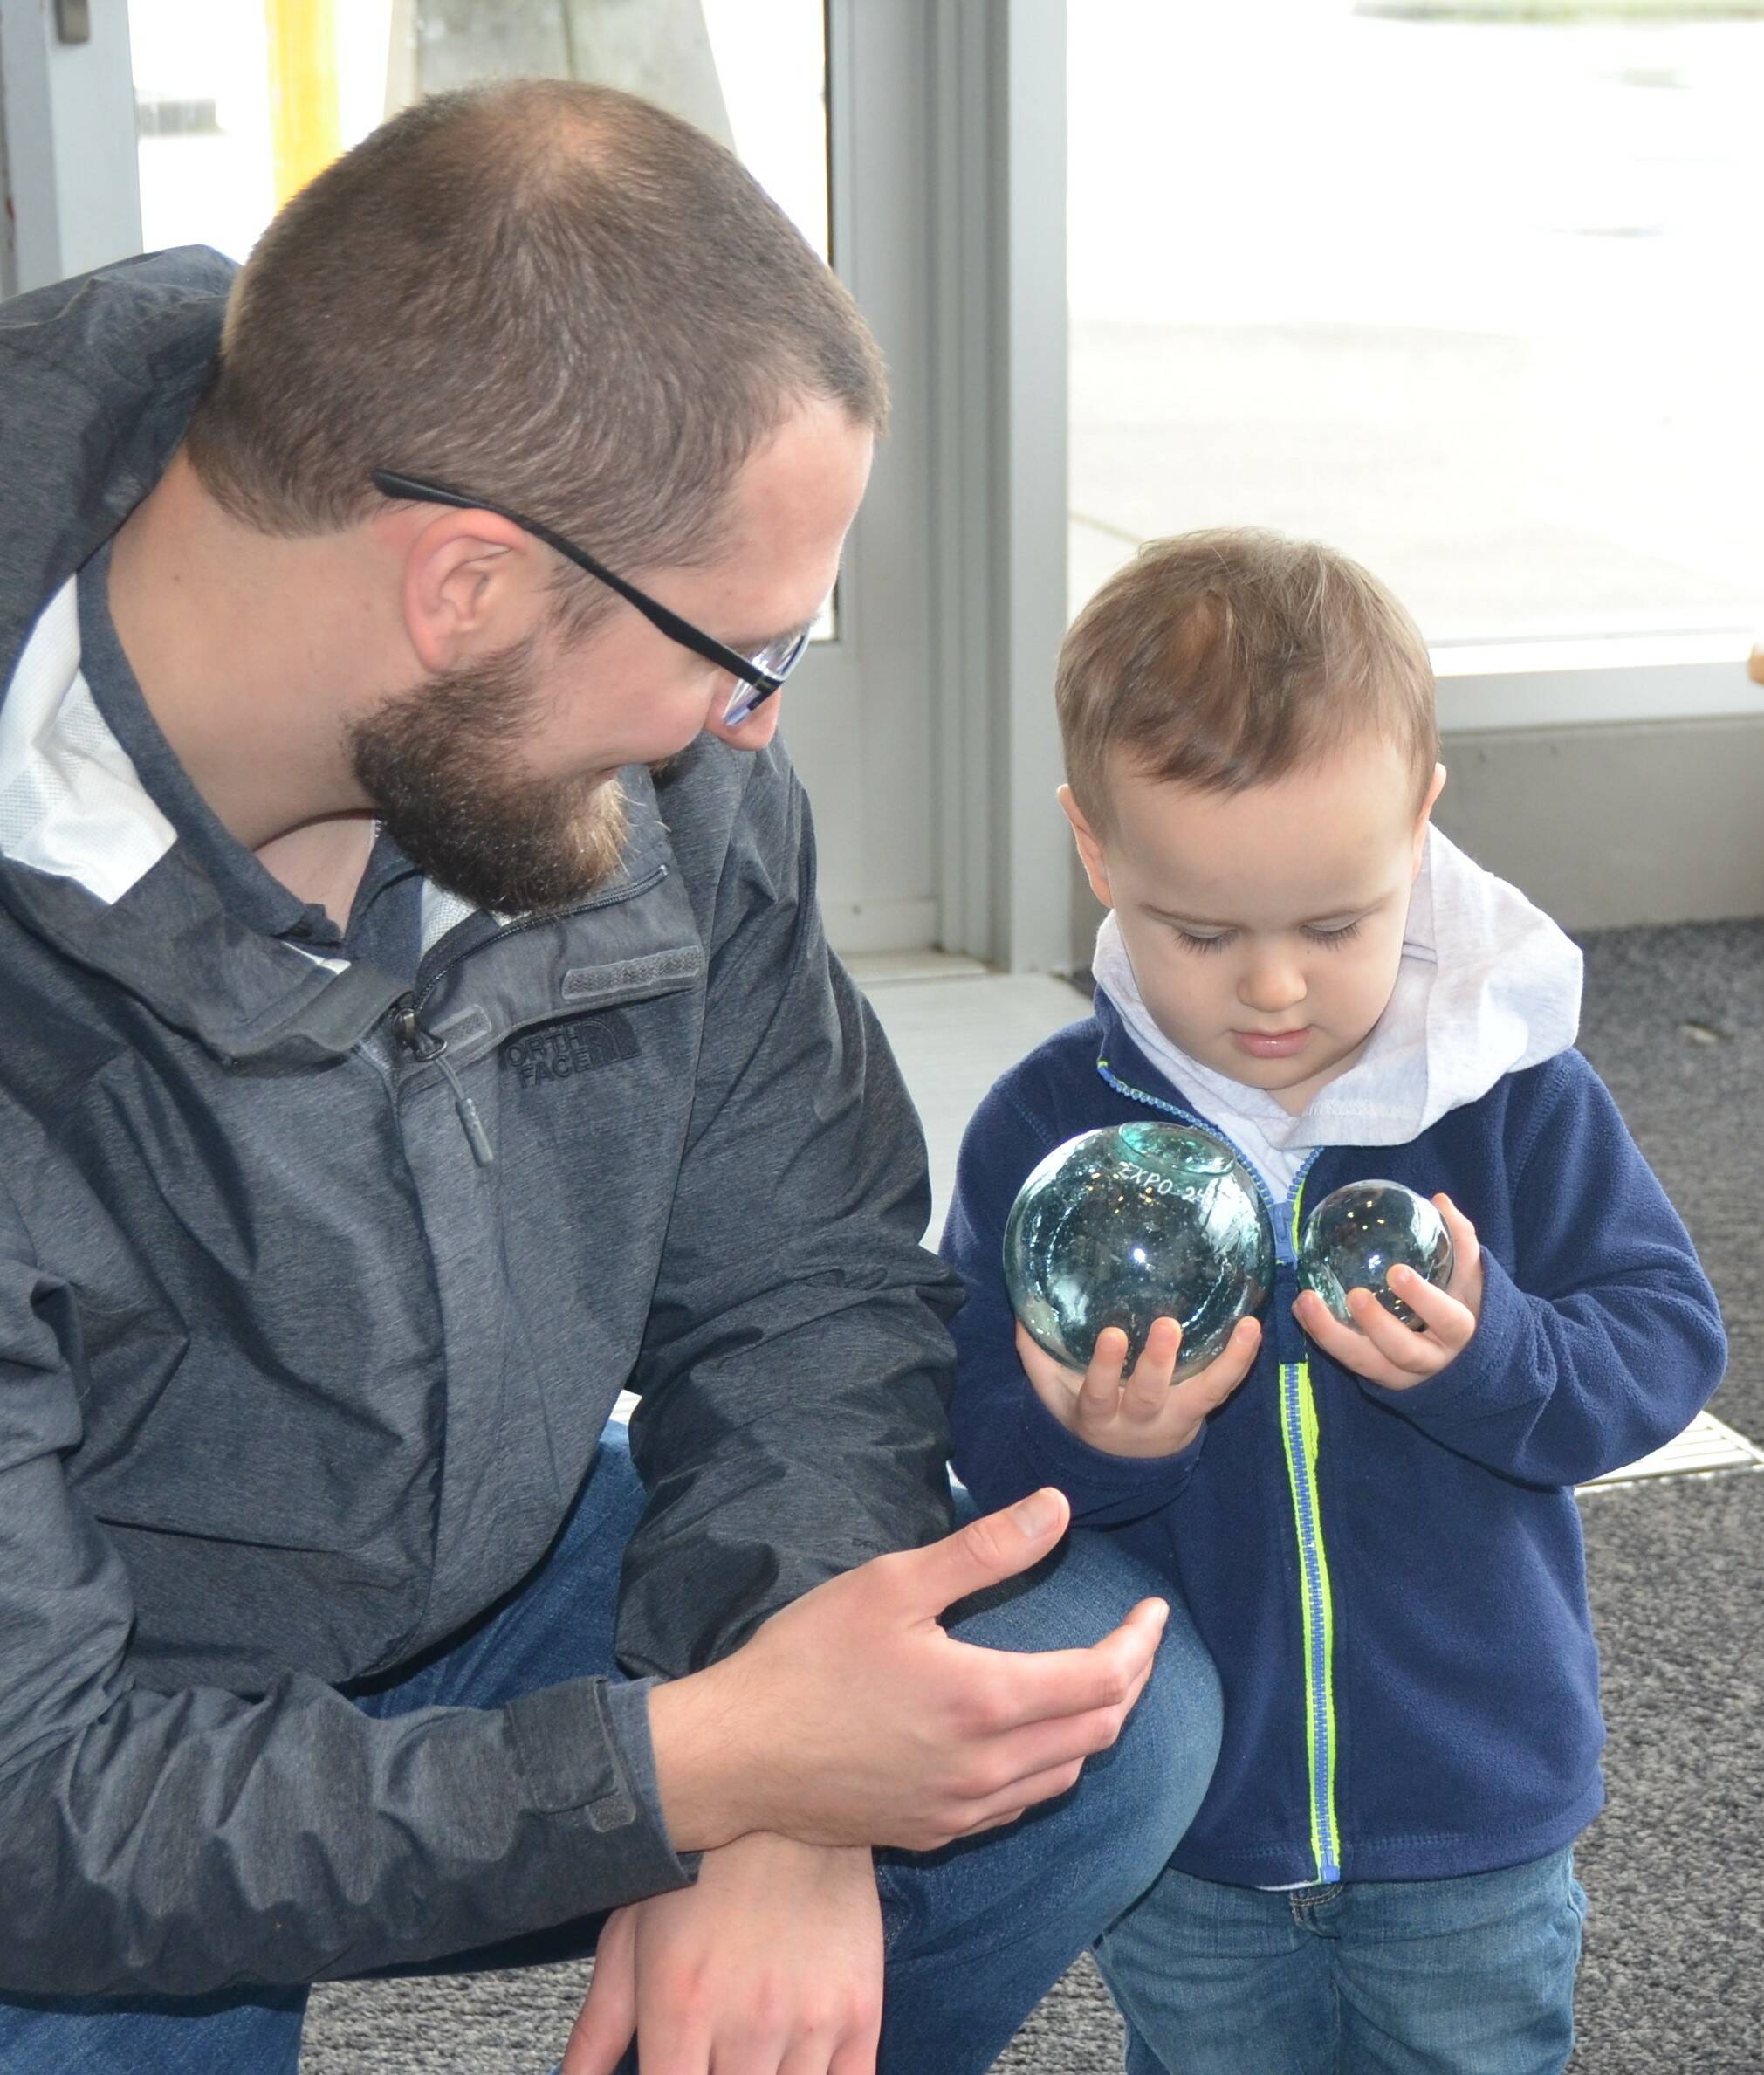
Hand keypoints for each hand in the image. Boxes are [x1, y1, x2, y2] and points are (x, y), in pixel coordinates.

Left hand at [562, 1835, 881, 2074]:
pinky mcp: (861, 2011)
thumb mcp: (629, 1935)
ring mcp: (811, 2021)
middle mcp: (748, 2024)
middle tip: (711, 2056)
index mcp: (681, 2009)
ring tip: (748, 2057)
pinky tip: (794, 2067)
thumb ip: (596, 2029)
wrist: (787, 1794)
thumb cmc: (698, 1866)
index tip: (673, 2070)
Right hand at [647, 1487, 1168, 1854]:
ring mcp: (962, 1809)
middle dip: (1130, 1681)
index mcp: (987, 1701)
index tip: (1154, 1610)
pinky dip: (1049, 1764)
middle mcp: (988, 1768)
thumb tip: (1058, 1508)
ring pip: (1065, 1773)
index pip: (1105, 1679)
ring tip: (1095, 1680)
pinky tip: (1030, 1734)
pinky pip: (1021, 1803)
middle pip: (1100, 1731)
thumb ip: (985, 1548)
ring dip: (1094, 1726)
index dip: (1141, 1643)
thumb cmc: (807, 1659)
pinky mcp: (934, 1832)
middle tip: (1135, 1639)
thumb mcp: (894, 1583)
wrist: (737, 1756)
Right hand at [1014, 1315, 1259, 1458]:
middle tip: (1168, 1325)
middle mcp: (1137, 1420)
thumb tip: (1022, 1306)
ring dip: (1224, 1363)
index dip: (1104, 1367)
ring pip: (1201, 1395)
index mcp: (1097, 1415)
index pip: (1098, 1393)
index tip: (1111, 1334)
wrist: (1117, 1466)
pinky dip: (1242, 1360)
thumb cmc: (1081, 1414)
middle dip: (1158, 1362)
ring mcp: (1173, 1418)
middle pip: (1149, 1394)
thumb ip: (1035, 1353)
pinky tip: (1254, 1327)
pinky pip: (1224, 1389)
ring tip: (1243, 1327)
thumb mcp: (1051, 1394)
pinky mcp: (1198, 1411)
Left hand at [1294, 1193, 1482, 1390]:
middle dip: (1376, 1325)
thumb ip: (1460, 1241)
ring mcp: (1400, 1374)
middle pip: (1403, 1351)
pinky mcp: (1374, 1376)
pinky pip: (1345, 1358)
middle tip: (1354, 1294)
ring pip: (1364, 1362)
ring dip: (1330, 1334)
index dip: (1424, 1300)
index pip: (1449, 1321)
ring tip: (1305, 1300)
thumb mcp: (1469, 1276)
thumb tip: (1439, 1201)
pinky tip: (1299, 1308)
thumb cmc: (1463, 1305)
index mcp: (1459, 1334)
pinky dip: (1319, 1334)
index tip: (1397, 1272)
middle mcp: (1430, 1360)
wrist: (1460, 1356)